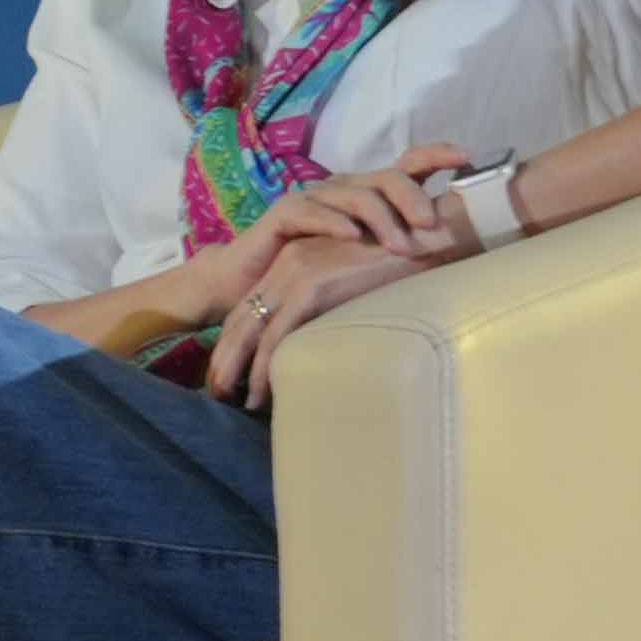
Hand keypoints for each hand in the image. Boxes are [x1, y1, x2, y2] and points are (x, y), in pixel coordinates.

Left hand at [201, 186, 432, 409]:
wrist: (425, 239)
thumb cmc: (397, 266)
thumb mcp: (351, 285)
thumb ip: (328, 306)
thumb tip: (319, 343)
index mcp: (292, 265)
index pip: (250, 309)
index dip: (233, 343)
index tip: (226, 372)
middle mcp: (285, 268)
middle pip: (241, 321)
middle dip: (224, 359)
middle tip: (215, 393)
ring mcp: (296, 276)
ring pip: (254, 333)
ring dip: (239, 370)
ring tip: (234, 401)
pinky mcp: (313, 287)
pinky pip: (280, 335)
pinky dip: (265, 367)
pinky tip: (260, 393)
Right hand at [262, 145, 483, 266]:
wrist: (252, 286)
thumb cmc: (317, 275)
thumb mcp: (369, 262)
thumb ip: (402, 248)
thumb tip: (459, 252)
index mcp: (369, 195)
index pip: (407, 165)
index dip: (437, 155)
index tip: (467, 158)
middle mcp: (344, 190)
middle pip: (388, 177)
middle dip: (413, 197)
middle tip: (431, 226)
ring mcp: (313, 199)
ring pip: (356, 194)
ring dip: (382, 220)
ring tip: (401, 248)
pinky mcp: (283, 215)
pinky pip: (311, 211)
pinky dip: (334, 222)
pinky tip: (353, 236)